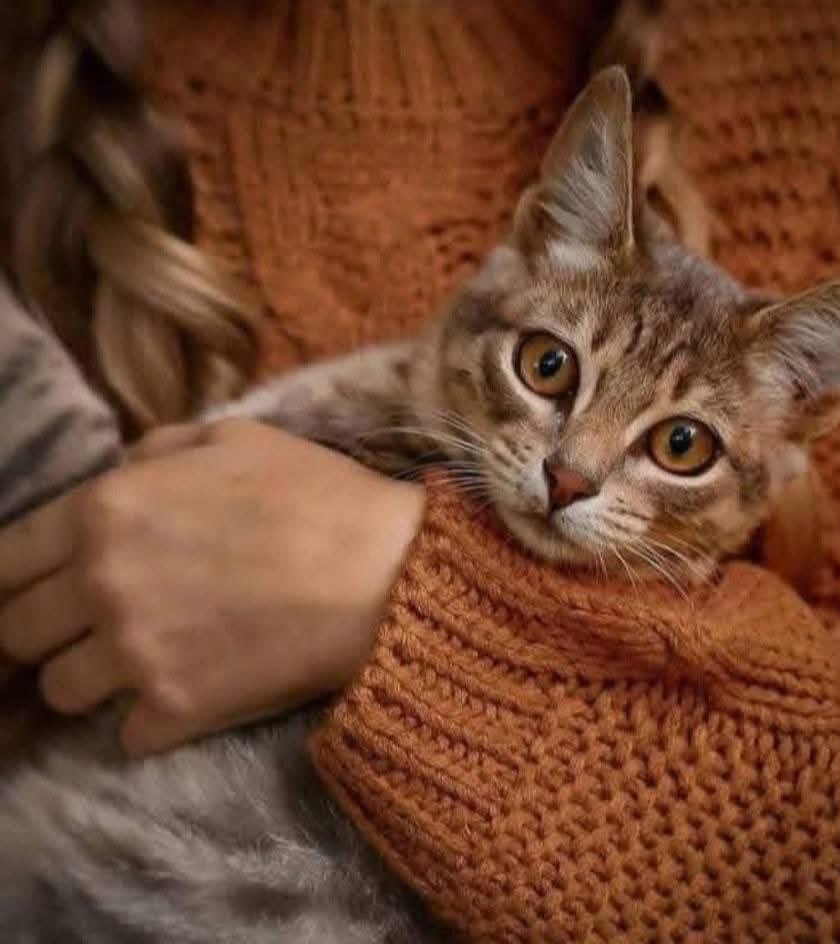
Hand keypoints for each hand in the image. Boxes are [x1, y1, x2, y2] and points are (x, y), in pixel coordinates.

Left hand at [0, 420, 424, 754]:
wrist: (385, 573)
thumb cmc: (317, 496)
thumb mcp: (237, 438)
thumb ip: (158, 449)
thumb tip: (122, 472)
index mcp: (106, 510)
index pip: (4, 559)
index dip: (14, 577)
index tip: (37, 588)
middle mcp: (103, 584)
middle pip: (18, 631)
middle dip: (48, 627)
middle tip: (95, 622)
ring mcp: (135, 654)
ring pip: (61, 690)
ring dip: (94, 677)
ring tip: (148, 658)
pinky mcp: (178, 709)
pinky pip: (127, 734)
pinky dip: (153, 717)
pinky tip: (192, 689)